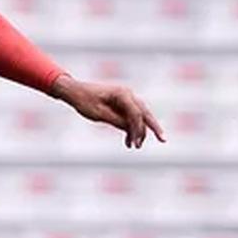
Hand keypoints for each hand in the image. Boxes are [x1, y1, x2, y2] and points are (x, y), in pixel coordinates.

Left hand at [51, 74, 165, 148]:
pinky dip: (131, 128)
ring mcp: (126, 98)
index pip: (136, 113)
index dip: (138, 128)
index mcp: (122, 93)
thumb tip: (132, 130)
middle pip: (145, 112)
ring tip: (137, 146)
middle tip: (163, 140)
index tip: (135, 143)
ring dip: (139, 131)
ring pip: (140, 116)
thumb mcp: (99, 114)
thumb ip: (116, 121)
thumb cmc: (84, 101)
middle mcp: (127, 94)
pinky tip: (129, 141)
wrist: (75, 92)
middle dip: (153, 127)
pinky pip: (131, 117)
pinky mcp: (121, 104)